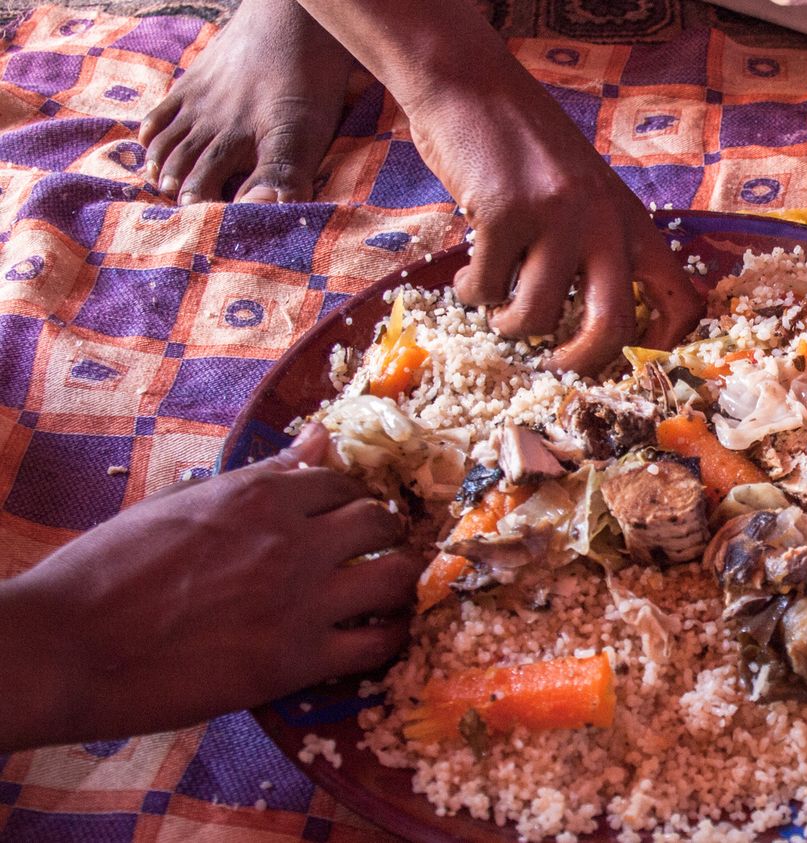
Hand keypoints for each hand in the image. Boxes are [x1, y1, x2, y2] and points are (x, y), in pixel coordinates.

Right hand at [0, 423, 421, 749]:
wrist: (67, 647)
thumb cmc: (106, 571)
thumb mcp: (182, 503)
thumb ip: (261, 476)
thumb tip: (319, 435)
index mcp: (259, 493)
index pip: (339, 480)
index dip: (348, 498)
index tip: (346, 516)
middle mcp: (293, 538)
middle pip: (380, 521)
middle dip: (386, 533)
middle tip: (378, 551)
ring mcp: (301, 599)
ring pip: (397, 576)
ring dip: (402, 579)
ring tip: (391, 590)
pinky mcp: (298, 660)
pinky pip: (378, 644)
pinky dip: (390, 637)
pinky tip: (381, 636)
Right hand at [411, 85, 703, 374]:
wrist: (472, 85)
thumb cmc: (526, 145)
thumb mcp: (588, 190)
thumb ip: (599, 242)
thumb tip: (594, 324)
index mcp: (632, 221)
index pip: (680, 298)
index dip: (663, 347)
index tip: (630, 364)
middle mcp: (603, 221)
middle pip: (611, 326)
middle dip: (578, 361)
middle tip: (554, 364)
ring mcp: (555, 217)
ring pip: (535, 315)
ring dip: (507, 325)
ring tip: (496, 309)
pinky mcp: (503, 214)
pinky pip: (486, 287)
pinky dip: (471, 293)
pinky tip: (467, 275)